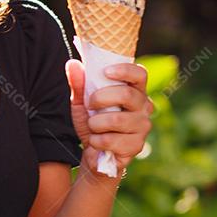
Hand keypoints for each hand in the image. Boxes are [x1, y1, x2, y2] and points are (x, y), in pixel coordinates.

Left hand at [65, 59, 153, 173]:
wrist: (93, 152)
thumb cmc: (92, 122)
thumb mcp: (82, 102)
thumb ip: (79, 84)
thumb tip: (72, 63)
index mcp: (134, 91)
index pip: (139, 74)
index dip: (125, 70)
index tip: (105, 72)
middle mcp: (144, 106)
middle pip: (127, 95)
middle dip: (101, 98)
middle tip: (90, 105)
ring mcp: (143, 126)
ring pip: (117, 119)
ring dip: (96, 123)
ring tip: (92, 126)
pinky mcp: (137, 145)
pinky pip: (111, 140)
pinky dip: (96, 140)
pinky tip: (96, 141)